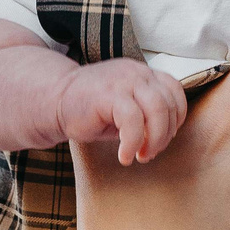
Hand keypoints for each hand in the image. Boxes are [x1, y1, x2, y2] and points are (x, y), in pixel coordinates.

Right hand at [59, 58, 190, 165]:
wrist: (54, 100)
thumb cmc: (91, 110)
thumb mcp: (126, 109)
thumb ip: (147, 116)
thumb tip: (165, 137)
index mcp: (143, 74)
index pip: (175, 92)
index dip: (175, 119)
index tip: (162, 138)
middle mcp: (137, 72)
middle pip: (169, 104)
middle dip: (164, 135)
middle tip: (149, 153)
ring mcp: (123, 81)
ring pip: (156, 110)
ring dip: (154, 140)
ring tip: (140, 156)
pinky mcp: (109, 94)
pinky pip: (133, 120)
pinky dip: (133, 143)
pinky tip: (124, 156)